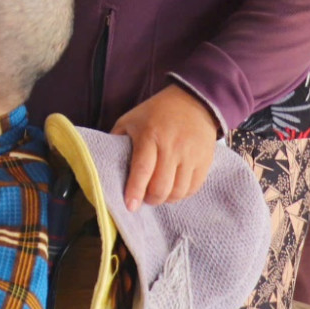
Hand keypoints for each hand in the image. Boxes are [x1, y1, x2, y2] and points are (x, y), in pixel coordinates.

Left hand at [110, 84, 220, 211]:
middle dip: (150, 199)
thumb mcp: (130, 119)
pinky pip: (193, 188)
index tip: (130, 206)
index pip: (143, 169)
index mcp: (150, 136)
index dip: (135, 190)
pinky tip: (173, 189)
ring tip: (158, 194)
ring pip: (179, 191)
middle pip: (162, 186)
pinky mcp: (205, 161)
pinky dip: (182, 195)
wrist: (193, 102)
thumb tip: (104, 161)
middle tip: (144, 198)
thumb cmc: (156, 112)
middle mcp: (172, 146)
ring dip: (166, 199)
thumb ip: (116, 139)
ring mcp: (191, 155)